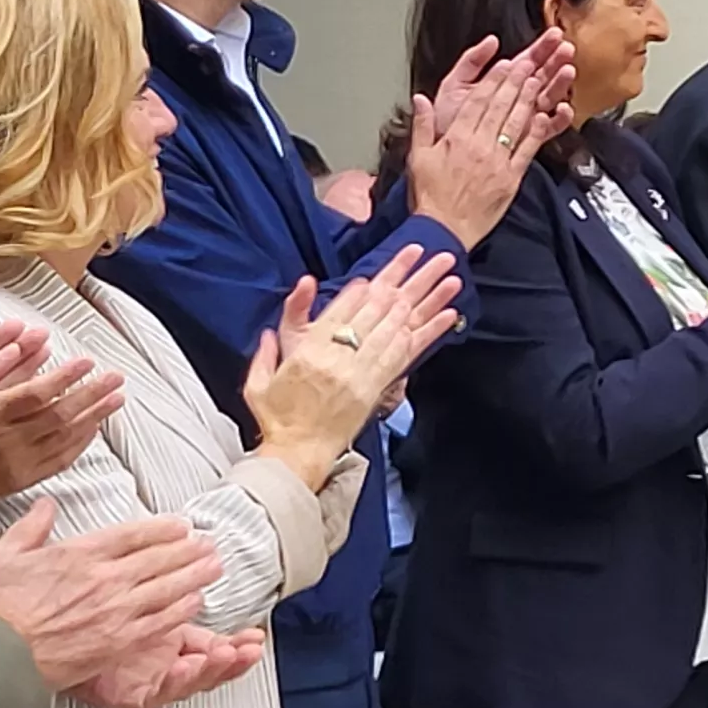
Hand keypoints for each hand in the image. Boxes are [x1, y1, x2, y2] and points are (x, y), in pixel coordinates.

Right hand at [0, 324, 123, 516]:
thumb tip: (12, 349)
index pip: (36, 393)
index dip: (65, 377)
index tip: (86, 361)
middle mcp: (8, 440)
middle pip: (60, 414)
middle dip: (92, 394)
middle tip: (116, 377)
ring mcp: (19, 462)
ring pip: (66, 437)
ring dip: (95, 416)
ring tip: (116, 398)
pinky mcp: (24, 479)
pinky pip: (61, 460)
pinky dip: (81, 443)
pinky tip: (94, 428)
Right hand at [0, 502, 260, 707]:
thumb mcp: (1, 557)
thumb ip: (29, 528)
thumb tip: (46, 504)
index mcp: (79, 554)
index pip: (133, 534)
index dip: (163, 528)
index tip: (181, 525)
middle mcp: (105, 578)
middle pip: (160, 558)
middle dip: (190, 549)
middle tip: (210, 543)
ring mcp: (116, 610)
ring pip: (169, 587)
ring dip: (196, 574)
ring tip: (216, 565)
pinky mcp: (120, 641)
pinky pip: (162, 621)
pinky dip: (183, 609)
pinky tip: (197, 602)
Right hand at [243, 251, 462, 475]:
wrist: (298, 453)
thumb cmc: (277, 416)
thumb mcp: (260, 378)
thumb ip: (272, 343)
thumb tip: (289, 304)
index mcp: (308, 352)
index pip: (341, 310)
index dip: (365, 287)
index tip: (383, 269)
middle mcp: (338, 360)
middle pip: (376, 311)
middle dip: (402, 279)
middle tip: (424, 254)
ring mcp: (361, 374)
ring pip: (397, 327)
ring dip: (424, 299)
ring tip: (446, 277)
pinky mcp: (377, 389)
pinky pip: (406, 355)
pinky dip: (427, 334)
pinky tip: (447, 316)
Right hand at [405, 31, 578, 248]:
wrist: (444, 229)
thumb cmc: (429, 196)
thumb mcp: (417, 158)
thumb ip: (421, 126)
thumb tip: (420, 98)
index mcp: (456, 139)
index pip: (478, 103)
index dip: (494, 81)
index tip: (506, 64)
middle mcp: (479, 146)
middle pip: (501, 107)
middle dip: (516, 82)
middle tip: (530, 61)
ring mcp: (498, 161)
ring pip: (516, 124)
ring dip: (529, 99)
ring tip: (540, 79)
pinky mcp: (512, 178)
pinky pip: (527, 150)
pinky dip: (537, 132)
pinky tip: (546, 115)